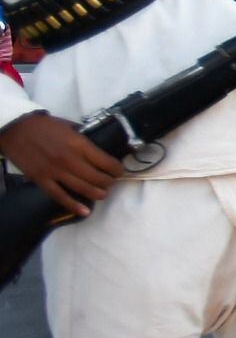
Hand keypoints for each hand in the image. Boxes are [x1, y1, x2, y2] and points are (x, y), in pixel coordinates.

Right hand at [0, 112, 121, 217]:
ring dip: (97, 194)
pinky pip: (60, 196)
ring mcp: (55, 171)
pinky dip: (73, 205)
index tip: (119, 171)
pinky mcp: (41, 180)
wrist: (16, 128)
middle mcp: (70, 160)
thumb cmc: (44, 125)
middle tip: (111, 182)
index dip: (117, 169)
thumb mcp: (70, 127)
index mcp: (79, 144)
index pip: (106, 162)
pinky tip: (84, 212)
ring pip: (83, 189)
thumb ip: (84, 140)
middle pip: (97, 178)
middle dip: (109, 182)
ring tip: (102, 193)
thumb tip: (99, 150)